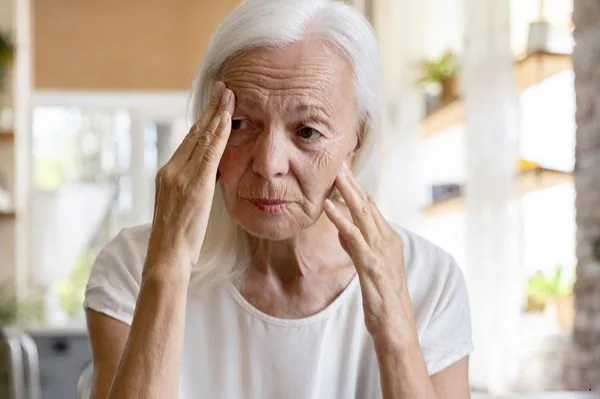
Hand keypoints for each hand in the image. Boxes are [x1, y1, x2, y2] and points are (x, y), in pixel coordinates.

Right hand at [146, 81, 234, 273]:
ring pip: (202, 137)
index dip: (203, 121)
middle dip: (211, 109)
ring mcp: (180, 175)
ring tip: (229, 94)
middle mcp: (171, 169)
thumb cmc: (176, 239)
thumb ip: (191, 188)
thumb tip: (207, 177)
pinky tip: (228, 118)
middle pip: (194, 132)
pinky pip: (209, 153)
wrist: (166, 256)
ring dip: (218, 114)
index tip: (215, 106)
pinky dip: (219, 133)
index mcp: (168, 174)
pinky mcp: (193, 183)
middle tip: (224, 88)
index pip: (189, 141)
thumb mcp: (182, 207)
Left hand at [323, 162, 416, 342]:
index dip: (357, 188)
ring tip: (335, 173)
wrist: (396, 325)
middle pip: (367, 205)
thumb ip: (357, 245)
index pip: (371, 207)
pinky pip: (353, 237)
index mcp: (388, 239)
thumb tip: (343, 229)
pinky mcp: (371, 264)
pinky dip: (340, 219)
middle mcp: (388, 240)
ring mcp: (381, 251)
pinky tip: (329, 206)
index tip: (344, 170)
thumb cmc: (383, 297)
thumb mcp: (369, 266)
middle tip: (340, 161)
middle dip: (353, 182)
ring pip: (363, 215)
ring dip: (348, 192)